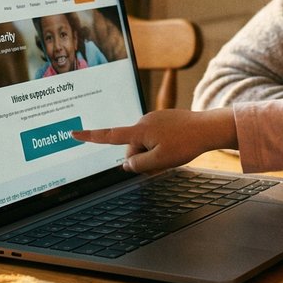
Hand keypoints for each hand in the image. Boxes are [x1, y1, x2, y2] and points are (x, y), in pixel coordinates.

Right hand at [73, 108, 237, 172]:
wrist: (209, 127)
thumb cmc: (185, 144)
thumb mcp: (159, 161)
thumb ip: (138, 164)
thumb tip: (126, 164)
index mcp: (139, 131)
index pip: (109, 136)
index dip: (90, 137)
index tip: (74, 133)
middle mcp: (144, 121)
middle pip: (132, 146)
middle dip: (142, 157)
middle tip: (163, 162)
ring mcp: (154, 118)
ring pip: (146, 143)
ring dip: (153, 152)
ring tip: (174, 152)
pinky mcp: (164, 119)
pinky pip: (156, 136)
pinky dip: (161, 144)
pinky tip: (176, 145)